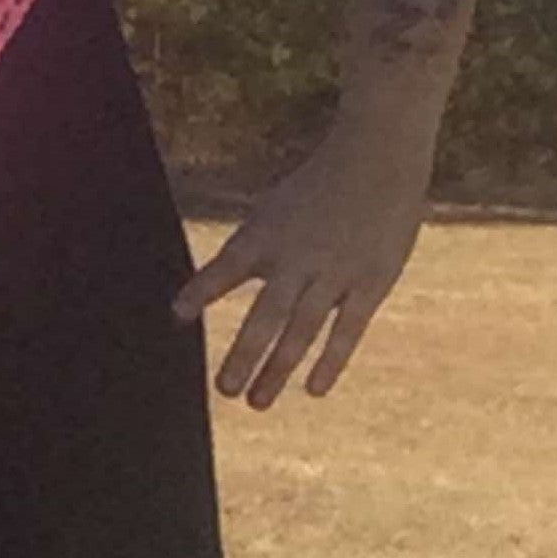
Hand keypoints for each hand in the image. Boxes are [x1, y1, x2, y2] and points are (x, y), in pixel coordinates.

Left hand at [171, 117, 431, 408]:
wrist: (378, 155)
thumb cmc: (316, 188)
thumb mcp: (273, 212)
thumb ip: (247, 254)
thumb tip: (204, 292)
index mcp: (267, 232)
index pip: (228, 266)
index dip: (202, 289)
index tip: (178, 315)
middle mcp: (298, 254)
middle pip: (266, 313)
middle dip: (244, 354)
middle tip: (224, 390)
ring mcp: (336, 270)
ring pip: (303, 329)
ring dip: (278, 368)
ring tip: (256, 402)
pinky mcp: (372, 281)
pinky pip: (348, 329)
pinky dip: (330, 361)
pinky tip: (313, 390)